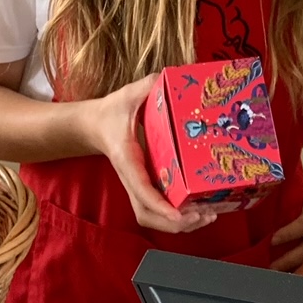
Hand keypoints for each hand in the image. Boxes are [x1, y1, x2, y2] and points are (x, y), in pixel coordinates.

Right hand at [83, 75, 216, 235]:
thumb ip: (148, 86)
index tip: (179, 214)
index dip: (160, 204)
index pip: (141, 188)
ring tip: (208, 216)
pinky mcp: (145, 187)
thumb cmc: (113, 111)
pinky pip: (158, 211)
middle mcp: (131, 179)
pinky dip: (178, 217)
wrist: (95, 125)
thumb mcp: (129, 95)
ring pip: (152, 218)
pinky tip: (201, 211)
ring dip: (180, 224)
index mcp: (126, 159)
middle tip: (204, 215)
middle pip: (147, 214)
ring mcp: (137, 186)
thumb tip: (168, 77)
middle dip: (175, 222)